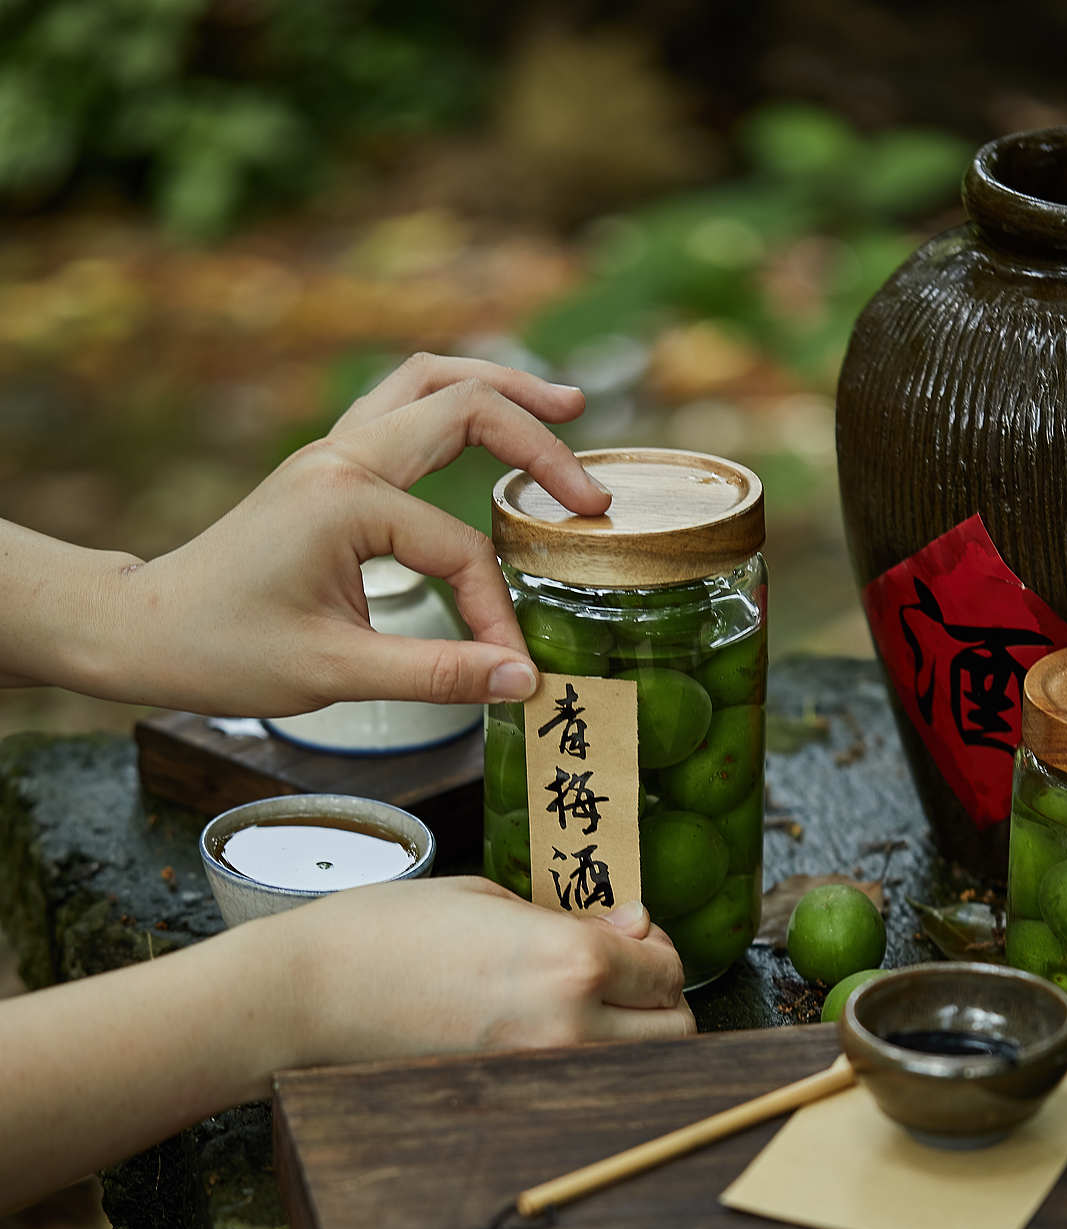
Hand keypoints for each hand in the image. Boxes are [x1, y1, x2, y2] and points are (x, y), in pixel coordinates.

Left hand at [53, 354, 611, 713]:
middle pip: (461, 403)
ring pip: (427, 382)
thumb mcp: (335, 674)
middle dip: (537, 441)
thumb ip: (437, 676)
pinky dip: (456, 404)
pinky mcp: (325, 468)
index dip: (496, 612)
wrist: (145, 629)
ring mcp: (329, 453)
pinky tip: (491, 424)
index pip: (457, 550)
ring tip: (563, 407)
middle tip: (592, 490)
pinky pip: (402, 407)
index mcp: (345, 500)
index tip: (513, 668)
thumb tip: (522, 680)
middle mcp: (340, 457)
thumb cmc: (224, 650)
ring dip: (498, 388)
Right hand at [273, 876, 694, 1064]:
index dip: (656, 949)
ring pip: (638, 1067)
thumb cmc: (385, 931)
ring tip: (586, 1004)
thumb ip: (572, 919)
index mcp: (571, 960)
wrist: (308, 996)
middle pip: (674, 1029)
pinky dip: (585, 1062)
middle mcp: (569, 1024)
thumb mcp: (488, 897)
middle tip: (622, 974)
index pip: (667, 968)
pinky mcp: (510, 1097)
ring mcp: (540, 1071)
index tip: (632, 936)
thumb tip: (631, 927)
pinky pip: (581, 1084)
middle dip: (658, 999)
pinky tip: (544, 1030)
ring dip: (632, 1037)